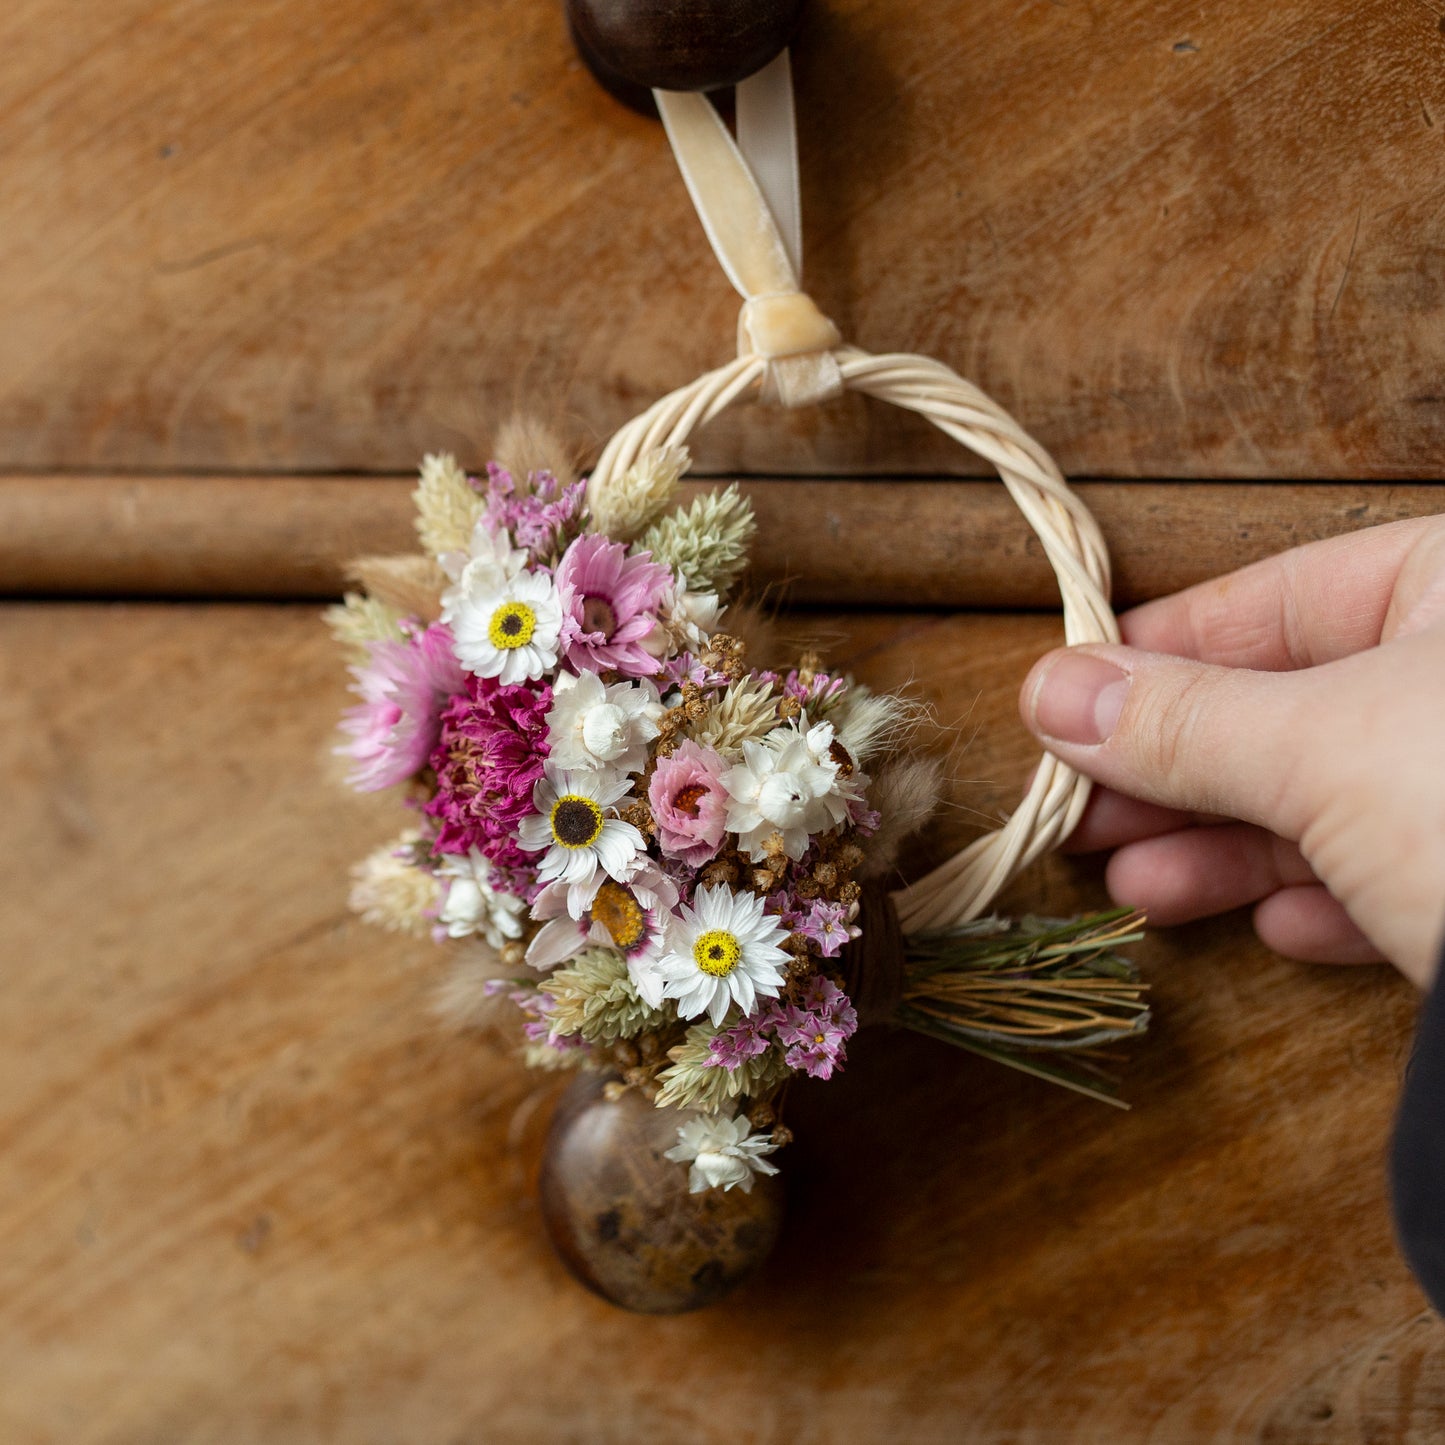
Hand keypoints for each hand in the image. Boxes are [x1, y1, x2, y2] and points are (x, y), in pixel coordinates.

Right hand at [1018, 515, 1444, 988]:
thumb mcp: (1322, 752)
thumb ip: (1180, 720)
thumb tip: (1047, 691)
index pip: (1283, 597)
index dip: (1159, 651)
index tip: (1064, 698)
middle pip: (1297, 707)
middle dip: (1176, 769)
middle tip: (1077, 811)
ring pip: (1342, 798)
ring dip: (1227, 847)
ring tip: (1132, 885)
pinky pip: (1407, 873)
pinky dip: (1327, 900)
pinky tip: (1270, 929)